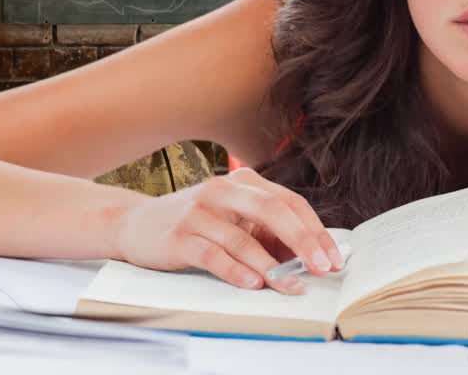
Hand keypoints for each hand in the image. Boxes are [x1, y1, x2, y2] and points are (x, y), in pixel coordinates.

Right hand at [113, 167, 343, 294]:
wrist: (135, 224)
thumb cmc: (195, 224)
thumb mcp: (233, 219)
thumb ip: (266, 232)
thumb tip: (309, 258)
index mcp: (243, 182)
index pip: (289, 202)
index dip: (315, 231)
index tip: (332, 259)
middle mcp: (222, 190)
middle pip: (272, 211)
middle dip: (303, 241)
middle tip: (321, 269)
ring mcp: (198, 212)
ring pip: (243, 237)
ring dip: (271, 265)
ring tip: (291, 286)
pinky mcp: (178, 236)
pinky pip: (212, 254)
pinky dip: (235, 270)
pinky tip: (253, 284)